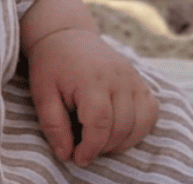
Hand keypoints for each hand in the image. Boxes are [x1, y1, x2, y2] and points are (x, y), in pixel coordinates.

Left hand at [26, 29, 157, 166]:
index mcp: (91, 78)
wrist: (67, 34)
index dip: (91, 147)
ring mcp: (133, 77)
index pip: (100, 124)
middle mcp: (118, 76)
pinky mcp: (141, 80)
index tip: (78, 158)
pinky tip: (118, 129)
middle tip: (84, 147)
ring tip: (98, 139)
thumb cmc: (52, 64)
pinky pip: (150, 113)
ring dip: (121, 141)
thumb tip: (66, 155)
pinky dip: (138, 128)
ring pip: (139, 124)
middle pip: (121, 127)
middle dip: (103, 146)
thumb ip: (53, 124)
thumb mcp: (42, 92)